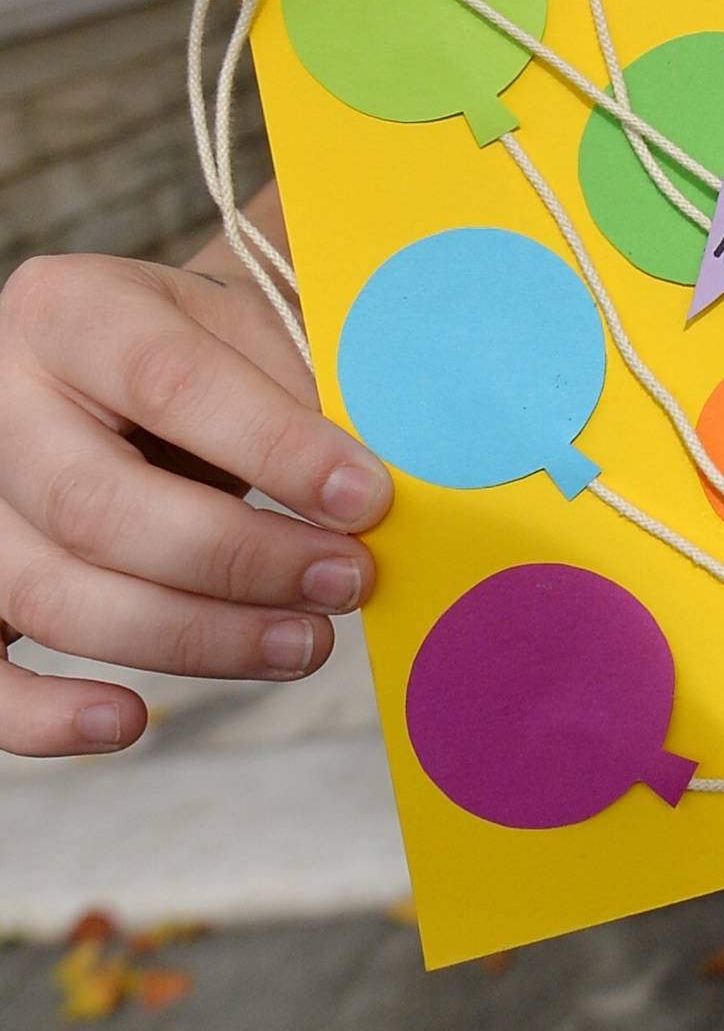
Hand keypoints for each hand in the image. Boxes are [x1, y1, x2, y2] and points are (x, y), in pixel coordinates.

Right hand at [0, 196, 390, 755]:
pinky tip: (134, 722)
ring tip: (304, 644)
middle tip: (348, 583)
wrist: (124, 366)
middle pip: (99, 505)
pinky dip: (45, 718)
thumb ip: (298, 393)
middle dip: (240, 561)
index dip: (274, 448)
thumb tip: (368, 494)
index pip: (169, 382)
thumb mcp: (248, 331)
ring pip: (51, 595)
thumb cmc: (206, 352)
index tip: (370, 498)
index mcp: (73, 308)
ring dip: (191, 641)